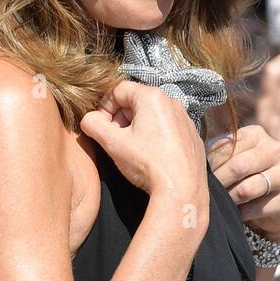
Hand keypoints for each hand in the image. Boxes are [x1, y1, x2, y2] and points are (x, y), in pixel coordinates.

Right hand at [80, 79, 209, 203]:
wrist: (182, 191)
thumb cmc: (148, 164)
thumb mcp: (113, 143)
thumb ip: (94, 124)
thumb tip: (89, 119)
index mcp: (153, 97)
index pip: (118, 90)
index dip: (104, 106)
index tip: (100, 126)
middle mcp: (172, 103)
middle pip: (136, 101)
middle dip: (120, 118)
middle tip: (114, 139)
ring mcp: (185, 119)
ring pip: (152, 115)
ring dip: (136, 128)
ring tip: (132, 149)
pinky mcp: (191, 135)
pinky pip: (167, 128)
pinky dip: (154, 136)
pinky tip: (150, 155)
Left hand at [207, 125, 279, 242]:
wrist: (273, 209)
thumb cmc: (244, 179)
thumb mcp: (231, 161)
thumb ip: (215, 154)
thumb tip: (189, 156)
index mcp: (257, 134)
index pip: (226, 147)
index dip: (209, 165)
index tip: (199, 177)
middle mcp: (276, 149)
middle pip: (237, 166)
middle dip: (219, 183)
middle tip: (207, 194)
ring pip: (246, 189)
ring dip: (229, 200)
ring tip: (222, 203)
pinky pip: (257, 208)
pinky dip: (242, 214)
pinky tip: (237, 214)